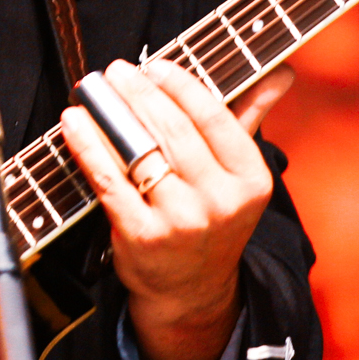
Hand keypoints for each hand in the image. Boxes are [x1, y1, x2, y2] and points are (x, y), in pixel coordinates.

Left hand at [60, 58, 292, 359]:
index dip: (181, 86)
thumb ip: (252, 118)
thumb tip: (284, 72)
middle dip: (139, 93)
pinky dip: (88, 146)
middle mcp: (221, 202)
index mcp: (251, 180)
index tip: (154, 66)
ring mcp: (182, 222)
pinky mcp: (142, 238)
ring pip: (139, 152)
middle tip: (116, 71)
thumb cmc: (213, 218)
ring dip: (109, 114)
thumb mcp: (240, 176)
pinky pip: (108, 180)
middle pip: (173, 131)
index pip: (214, 118)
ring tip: (92, 91)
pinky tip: (74, 124)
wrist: (193, 293)